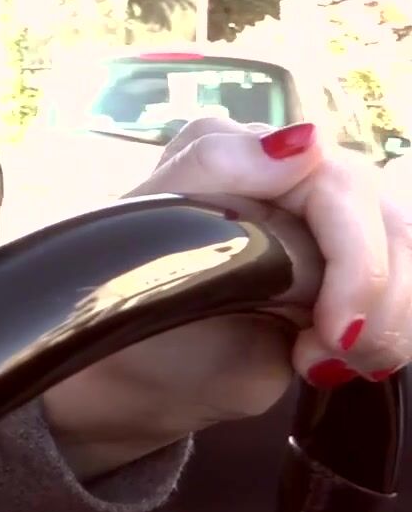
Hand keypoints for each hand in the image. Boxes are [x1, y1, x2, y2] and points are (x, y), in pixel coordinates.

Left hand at [38, 118, 411, 479]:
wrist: (129, 372)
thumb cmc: (127, 297)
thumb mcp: (147, 225)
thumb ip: (215, 167)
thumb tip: (304, 140)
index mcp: (243, 151)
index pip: (340, 181)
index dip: (356, 257)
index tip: (334, 325)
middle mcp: (294, 177)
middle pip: (389, 220)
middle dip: (375, 296)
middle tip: (330, 349)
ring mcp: (326, 226)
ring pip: (406, 255)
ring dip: (386, 323)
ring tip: (322, 360)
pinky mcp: (345, 275)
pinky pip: (401, 291)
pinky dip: (386, 335)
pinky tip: (328, 361)